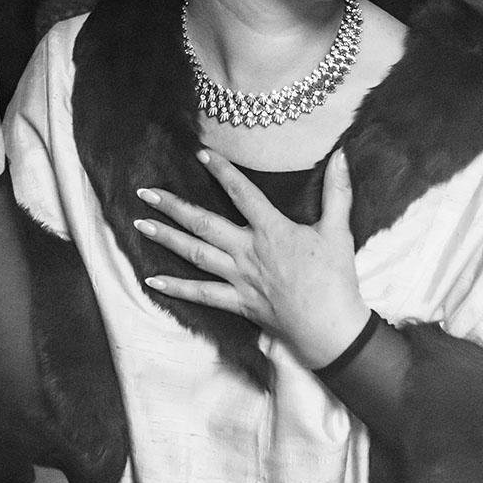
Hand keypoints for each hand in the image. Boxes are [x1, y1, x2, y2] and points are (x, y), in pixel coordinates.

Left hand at [134, 147, 370, 368]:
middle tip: (146, 193)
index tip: (201, 153)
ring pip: (195, 254)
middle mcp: (248, 251)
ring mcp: (239, 278)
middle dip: (173, 206)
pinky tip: (153, 281)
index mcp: (272, 230)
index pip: (242, 193)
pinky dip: (176, 288)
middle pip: (203, 223)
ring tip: (141, 225)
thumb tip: (341, 155)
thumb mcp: (338, 230)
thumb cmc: (335, 279)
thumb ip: (337, 190)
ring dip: (167, 238)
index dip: (222, 171)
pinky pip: (201, 295)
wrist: (331, 329)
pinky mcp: (238, 303)